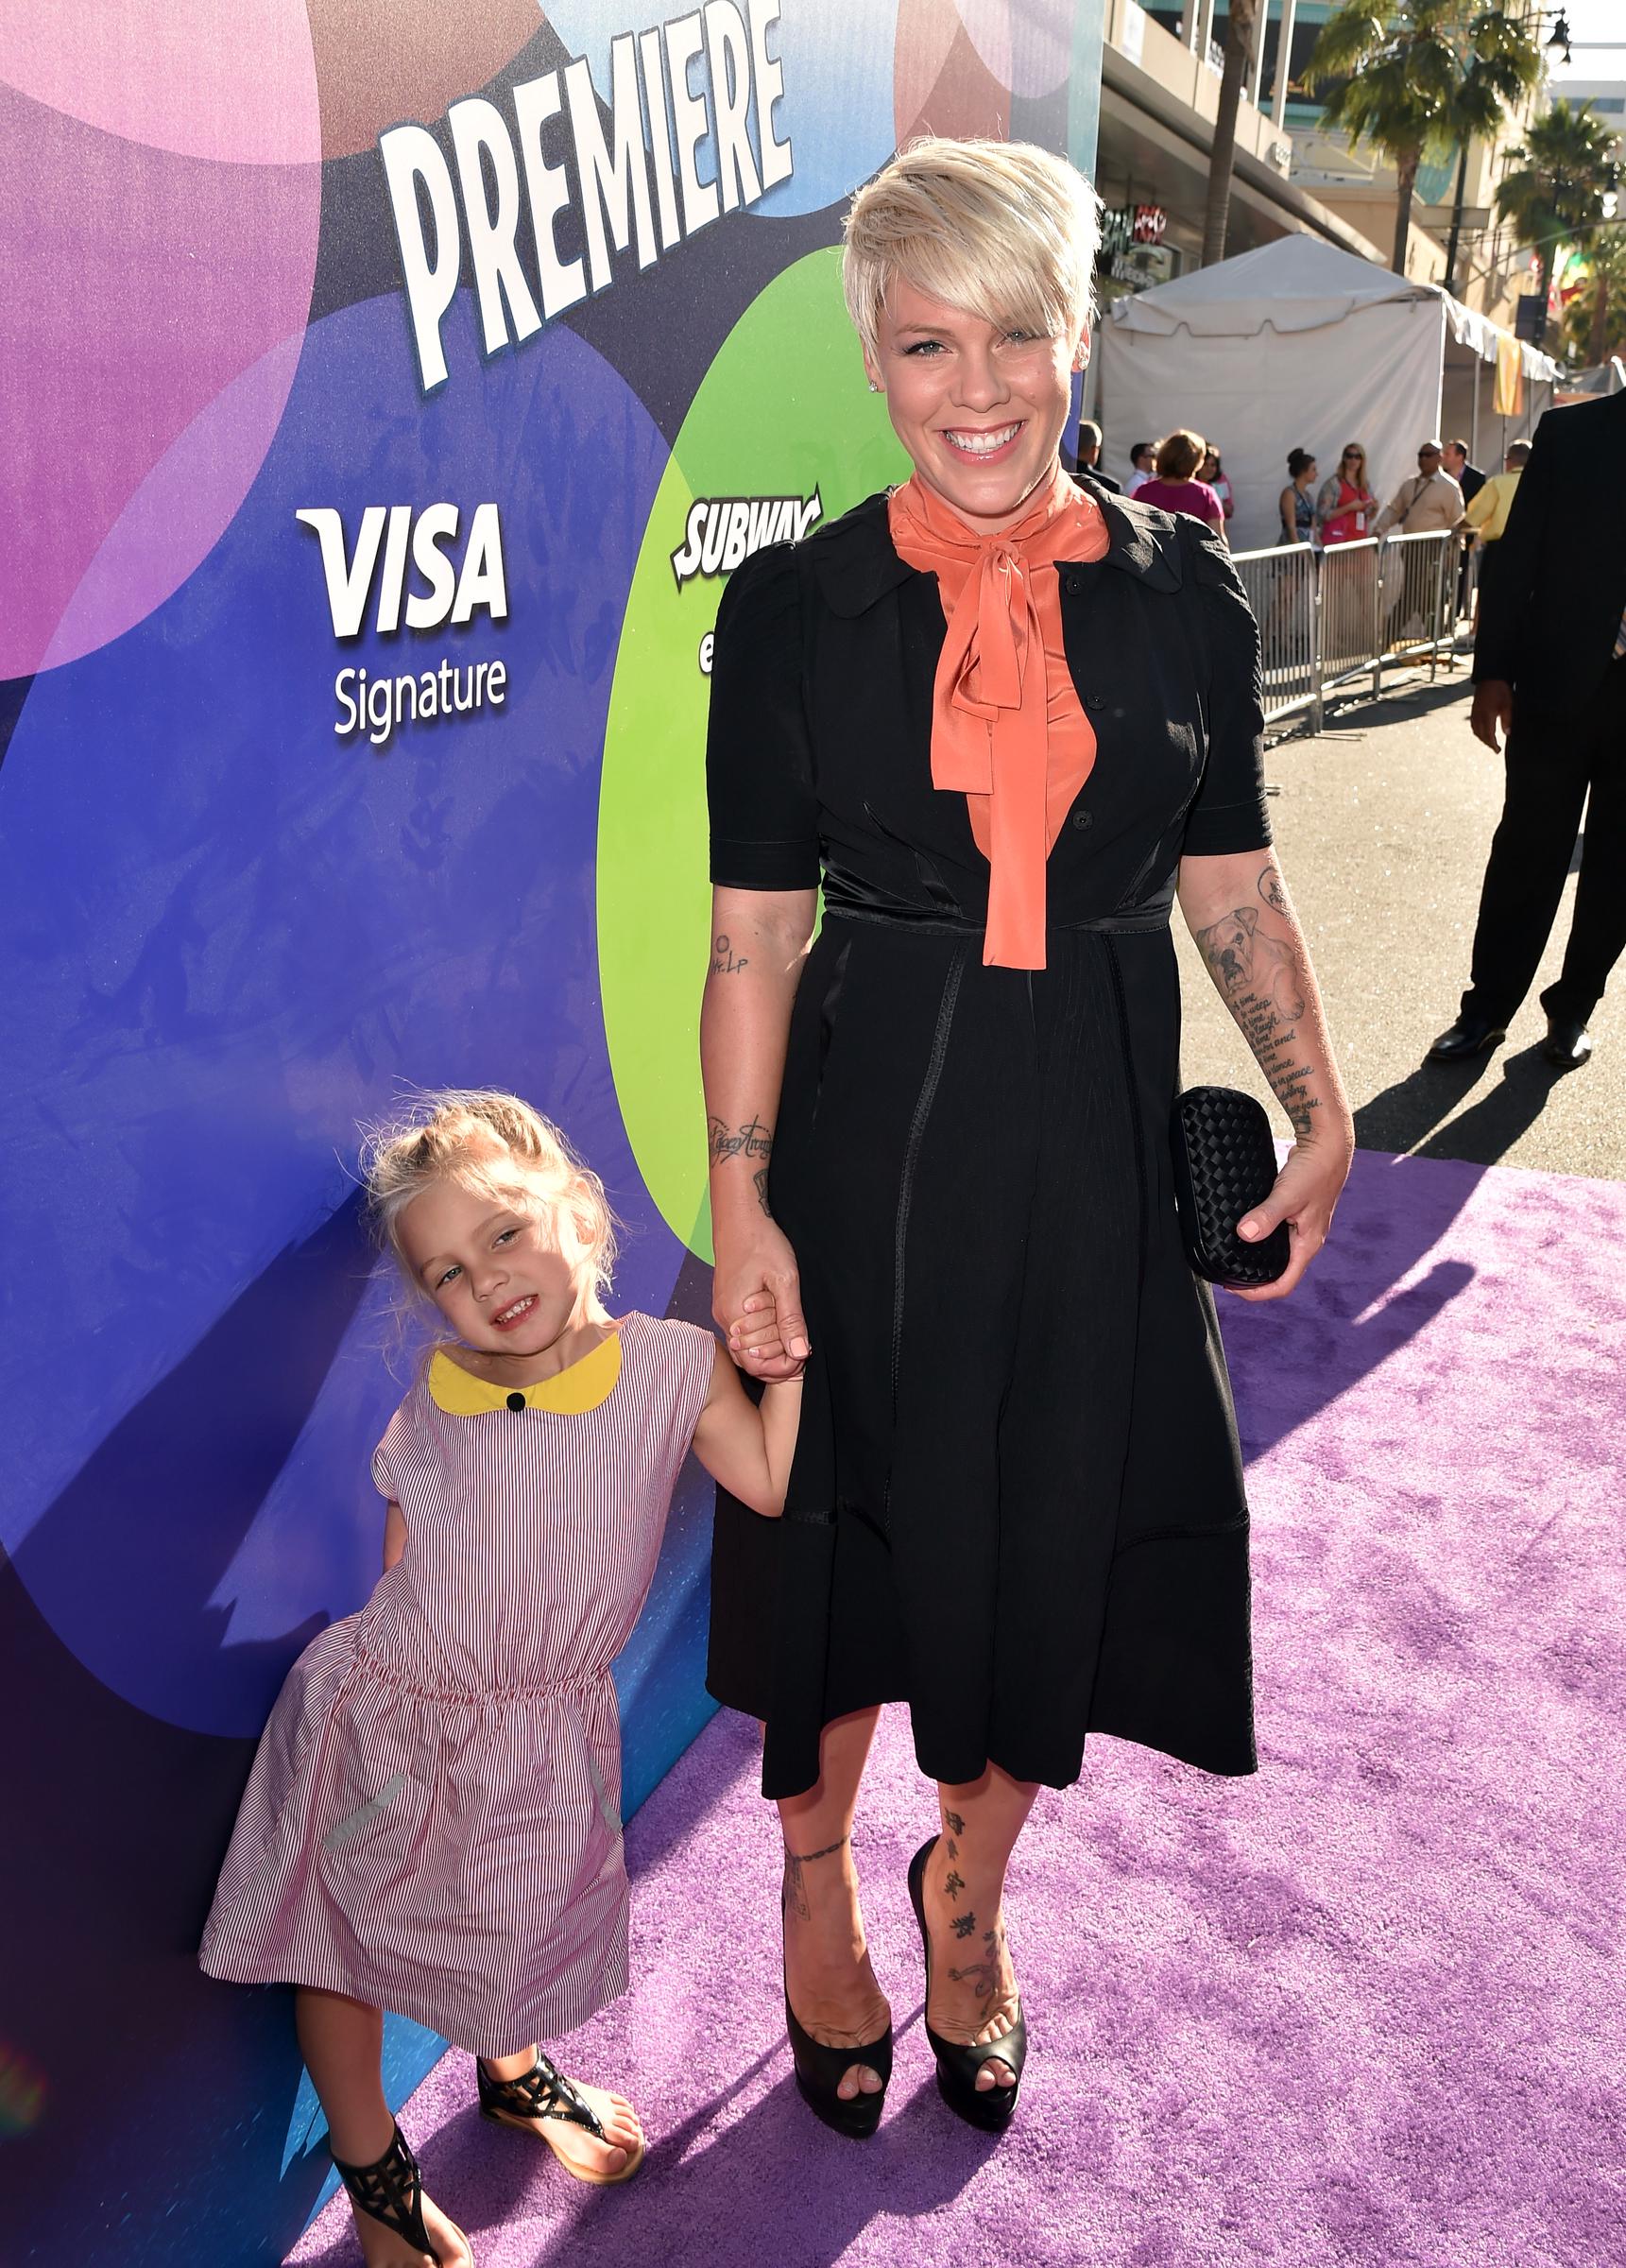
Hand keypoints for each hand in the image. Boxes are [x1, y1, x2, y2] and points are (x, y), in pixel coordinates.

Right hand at [713, 1222, 808, 1378]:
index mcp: (734, 1316)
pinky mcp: (727, 1301)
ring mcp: (723, 1309)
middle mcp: (724, 1317)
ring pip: (746, 1345)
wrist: (740, 1216)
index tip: (804, 1354)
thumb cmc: (761, 1242)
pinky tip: (780, 1320)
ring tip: (794, 1332)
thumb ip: (791, 1319)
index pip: (755, 1364)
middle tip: (804, 1345)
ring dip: (771, 1344)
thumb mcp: (785, 1281)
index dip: (782, 1366)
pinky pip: (743, 1330)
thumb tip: (800, 1353)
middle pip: (750, 1359)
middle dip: (779, 1357)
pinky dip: (762, 1332)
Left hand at [1225, 1138, 1351, 1303]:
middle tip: (1227, 1276)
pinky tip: (1244, 1233)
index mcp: (1307, 1244)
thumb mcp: (1288, 1195)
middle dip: (1254, 1280)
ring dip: (1256, 1260)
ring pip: (1277, 1254)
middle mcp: (1305, 1240)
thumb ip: (1267, 1216)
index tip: (1234, 1288)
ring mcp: (1300, 1227)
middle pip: (1280, 1274)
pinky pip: (1274, 1235)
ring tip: (1231, 1258)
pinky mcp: (1293, 1214)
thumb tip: (1245, 1235)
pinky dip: (1259, 1239)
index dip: (1258, 1292)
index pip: (1284, 1284)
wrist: (1327, 1146)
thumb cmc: (1315, 1171)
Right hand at [1470, 679, 1511, 753]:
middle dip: (1488, 743)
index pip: (1489, 735)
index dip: (1493, 744)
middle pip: (1481, 735)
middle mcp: (1478, 716)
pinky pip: (1473, 725)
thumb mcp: (1508, 704)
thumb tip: (1507, 733)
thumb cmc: (1500, 689)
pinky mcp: (1473, 709)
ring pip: (1476, 731)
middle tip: (1495, 748)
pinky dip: (1477, 731)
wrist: (1490, 676)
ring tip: (1489, 741)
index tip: (1497, 751)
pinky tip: (1482, 731)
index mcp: (1487, 715)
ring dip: (1482, 738)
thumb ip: (1507, 720)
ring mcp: (1474, 713)